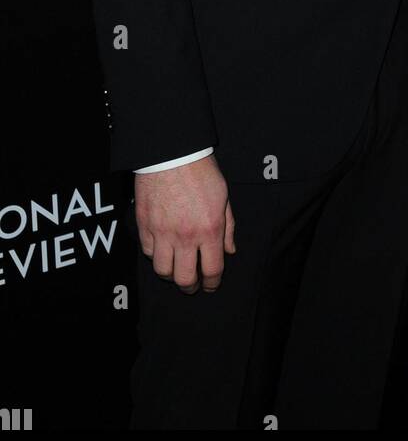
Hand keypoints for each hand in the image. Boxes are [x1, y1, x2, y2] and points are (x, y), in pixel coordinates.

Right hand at [133, 154, 235, 292]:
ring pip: (163, 271)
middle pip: (184, 279)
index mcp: (209, 229)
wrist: (171, 153)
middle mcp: (185, 236)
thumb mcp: (224, 197)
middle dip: (190, 287)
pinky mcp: (144, 226)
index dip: (212, 283)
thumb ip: (228, 226)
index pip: (211, 270)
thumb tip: (229, 250)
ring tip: (176, 270)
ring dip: (171, 275)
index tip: (211, 285)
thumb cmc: (201, 171)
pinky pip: (148, 252)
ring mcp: (161, 233)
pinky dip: (156, 255)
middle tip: (193, 286)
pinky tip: (162, 250)